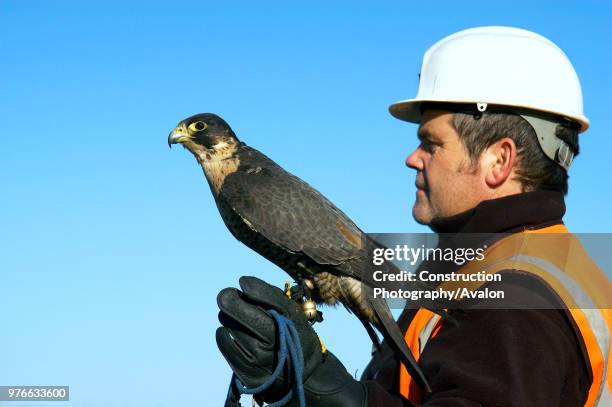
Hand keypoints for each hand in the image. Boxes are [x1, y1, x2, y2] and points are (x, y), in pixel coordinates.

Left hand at [216, 276, 366, 405]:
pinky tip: (231, 330)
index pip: (260, 306)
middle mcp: (270, 347)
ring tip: (239, 318)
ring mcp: (256, 362)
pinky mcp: (245, 373)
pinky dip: (224, 334)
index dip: (248, 291)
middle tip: (226, 295)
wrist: (299, 374)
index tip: (242, 282)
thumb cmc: (295, 335)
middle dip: (230, 301)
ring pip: (229, 328)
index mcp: (286, 329)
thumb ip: (271, 296)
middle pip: (237, 316)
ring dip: (229, 318)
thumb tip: (244, 283)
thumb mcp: (293, 313)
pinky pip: (225, 346)